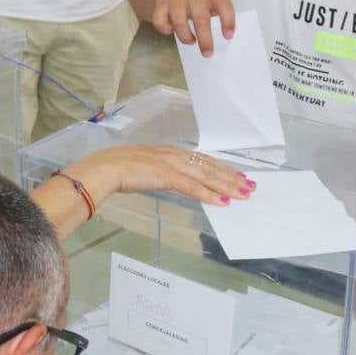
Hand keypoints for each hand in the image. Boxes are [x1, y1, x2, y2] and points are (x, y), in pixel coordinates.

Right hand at [70, 144, 253, 207]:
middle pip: (209, 166)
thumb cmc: (120, 170)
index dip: (222, 168)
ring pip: (205, 175)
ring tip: (242, 194)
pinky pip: (192, 186)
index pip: (203, 160)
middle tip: (250, 186)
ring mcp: (171, 164)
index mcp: (170, 152)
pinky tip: (221, 202)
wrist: (105, 167)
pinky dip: (208, 194)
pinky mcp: (166, 175)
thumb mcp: (146, 169)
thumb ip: (162, 173)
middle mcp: (175, 154)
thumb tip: (174, 182)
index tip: (237, 176)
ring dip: (226, 185)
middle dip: (231, 177)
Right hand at [148, 0, 234, 55]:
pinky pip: (160, 20)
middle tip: (207, 53)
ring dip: (185, 37)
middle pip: (201, 19)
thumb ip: (216, 9)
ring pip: (179, 22)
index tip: (228, 36)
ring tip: (191, 41)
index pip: (223, 5)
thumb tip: (221, 35)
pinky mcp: (161, 1)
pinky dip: (165, 29)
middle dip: (205, 40)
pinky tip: (170, 30)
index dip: (228, 21)